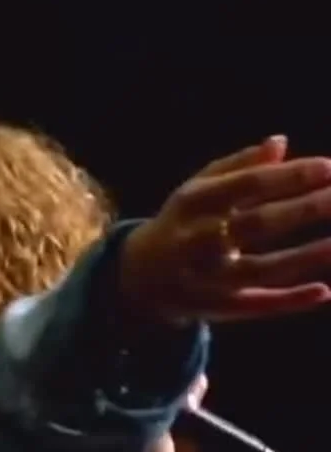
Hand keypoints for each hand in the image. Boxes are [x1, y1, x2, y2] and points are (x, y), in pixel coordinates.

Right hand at [120, 134, 330, 322]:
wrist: (139, 280)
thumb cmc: (182, 223)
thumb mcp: (197, 189)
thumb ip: (238, 166)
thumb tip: (279, 143)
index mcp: (194, 203)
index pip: (247, 186)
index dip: (289, 177)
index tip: (328, 167)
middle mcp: (199, 242)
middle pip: (258, 225)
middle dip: (304, 210)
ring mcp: (210, 279)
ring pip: (263, 268)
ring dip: (306, 257)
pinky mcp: (220, 308)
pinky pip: (259, 306)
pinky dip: (290, 301)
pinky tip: (324, 291)